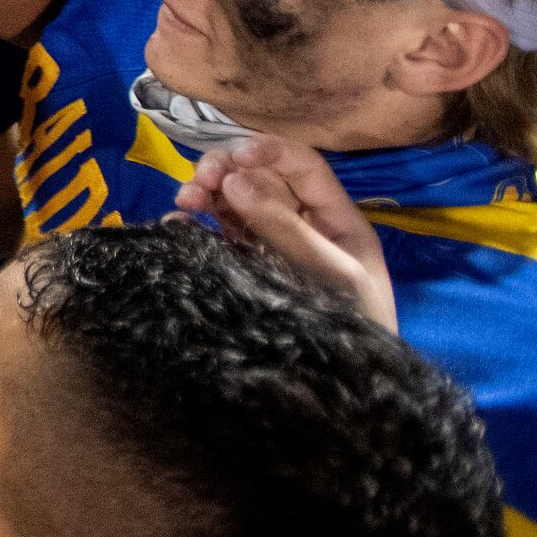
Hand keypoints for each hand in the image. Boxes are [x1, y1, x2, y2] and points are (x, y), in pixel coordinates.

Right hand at [175, 134, 395, 331]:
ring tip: (185, 199)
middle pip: (259, 178)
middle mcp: (300, 223)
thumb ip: (287, 228)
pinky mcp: (246, 266)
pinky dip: (195, 223)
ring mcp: (269, 244)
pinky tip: (178, 223)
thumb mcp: (334, 272)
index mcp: (334, 216)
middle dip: (227, 168)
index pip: (300, 165)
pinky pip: (217, 234)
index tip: (236, 156)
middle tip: (202, 178)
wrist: (349, 385)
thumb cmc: (357, 321)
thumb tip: (234, 181)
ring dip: (206, 191)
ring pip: (233, 201)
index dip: (268, 150)